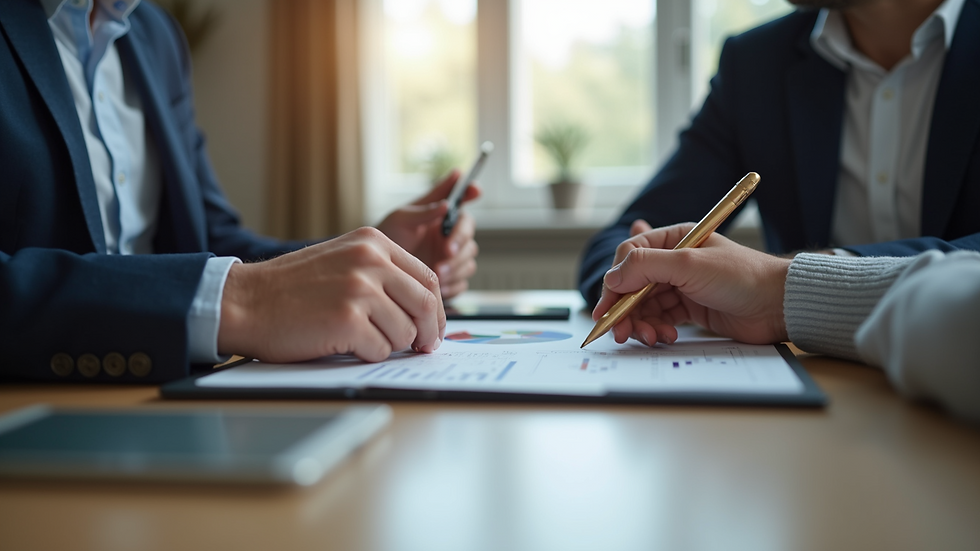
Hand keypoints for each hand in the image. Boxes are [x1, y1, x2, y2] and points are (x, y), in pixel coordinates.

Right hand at [218, 227, 444, 362]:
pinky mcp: (348, 321)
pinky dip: (367, 355)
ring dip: (389, 345)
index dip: (436, 309)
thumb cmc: (291, 289)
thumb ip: (382, 274)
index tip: (432, 328)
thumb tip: (424, 308)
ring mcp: (360, 290)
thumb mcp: (342, 260)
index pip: (427, 277)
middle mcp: (370, 261)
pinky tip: (343, 344)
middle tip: (422, 348)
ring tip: (360, 339)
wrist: (245, 301)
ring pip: (405, 332)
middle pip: (425, 304)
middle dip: (427, 333)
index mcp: (373, 242)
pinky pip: (380, 350)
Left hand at [376, 170, 480, 298]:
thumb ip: (424, 211)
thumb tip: (446, 205)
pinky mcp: (449, 279)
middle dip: (460, 243)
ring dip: (456, 267)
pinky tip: (439, 285)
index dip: (471, 192)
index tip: (474, 189)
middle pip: (469, 236)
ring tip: (437, 272)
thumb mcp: (401, 219)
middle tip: (447, 251)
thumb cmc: (387, 237)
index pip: (462, 200)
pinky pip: (461, 283)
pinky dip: (453, 284)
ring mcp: (451, 258)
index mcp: (442, 216)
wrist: (378, 268)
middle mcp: (450, 236)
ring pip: (468, 262)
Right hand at [593, 222, 790, 345]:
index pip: (629, 258)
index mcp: (673, 240)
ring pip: (644, 306)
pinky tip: (667, 337)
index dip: (615, 283)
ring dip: (641, 324)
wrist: (778, 305)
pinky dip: (657, 330)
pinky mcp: (688, 308)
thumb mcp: (689, 265)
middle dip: (625, 310)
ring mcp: (680, 286)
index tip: (607, 307)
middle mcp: (673, 261)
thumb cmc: (742, 276)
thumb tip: (612, 277)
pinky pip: (660, 319)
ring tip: (650, 338)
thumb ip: (646, 266)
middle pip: (633, 285)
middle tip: (621, 333)